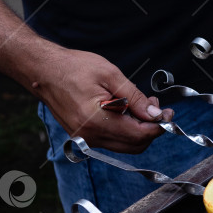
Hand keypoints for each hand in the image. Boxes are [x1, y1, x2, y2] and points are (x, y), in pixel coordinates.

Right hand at [32, 47, 173, 153]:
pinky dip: (126, 129)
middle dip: (151, 127)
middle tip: (156, 106)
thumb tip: (155, 115)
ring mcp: (85, 139)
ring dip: (139, 128)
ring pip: (125, 145)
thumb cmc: (74, 67)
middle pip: (134, 145)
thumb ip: (134, 98)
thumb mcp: (110, 75)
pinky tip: (127, 109)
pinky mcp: (83, 136)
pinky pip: (113, 140)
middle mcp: (89, 136)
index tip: (169, 113)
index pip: (139, 135)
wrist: (43, 70)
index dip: (158, 126)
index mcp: (96, 121)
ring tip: (142, 104)